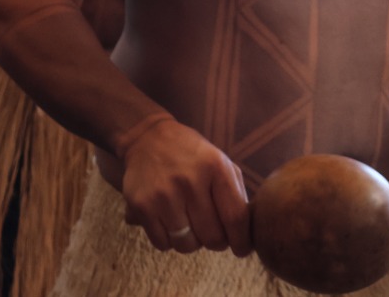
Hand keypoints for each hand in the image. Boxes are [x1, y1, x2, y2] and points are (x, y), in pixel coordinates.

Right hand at [119, 118, 251, 256]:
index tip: (242, 250)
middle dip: (216, 242)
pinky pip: (162, 243)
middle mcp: (190, 181)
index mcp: (216, 167)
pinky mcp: (142, 206)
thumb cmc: (191, 155)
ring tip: (190, 225)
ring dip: (192, 242)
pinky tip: (170, 223)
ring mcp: (164, 195)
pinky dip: (169, 240)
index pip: (235, 216)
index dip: (241, 240)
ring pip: (187, 244)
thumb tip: (246, 232)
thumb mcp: (220, 161)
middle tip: (213, 235)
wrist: (148, 138)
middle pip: (212, 236)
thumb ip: (235, 193)